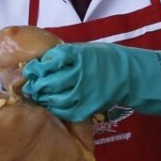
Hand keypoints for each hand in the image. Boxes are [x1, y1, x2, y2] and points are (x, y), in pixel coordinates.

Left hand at [20, 43, 137, 121]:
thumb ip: (65, 55)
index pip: (50, 61)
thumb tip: (41, 62)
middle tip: (32, 85)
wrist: (129, 74)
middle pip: (50, 81)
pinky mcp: (89, 106)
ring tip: (40, 96)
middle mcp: (80, 72)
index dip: (37, 67)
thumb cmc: (104, 59)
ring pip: (56, 98)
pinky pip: (67, 111)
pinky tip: (53, 105)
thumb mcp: (85, 49)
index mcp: (78, 55)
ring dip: (44, 98)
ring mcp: (85, 91)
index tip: (31, 69)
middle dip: (37, 84)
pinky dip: (57, 109)